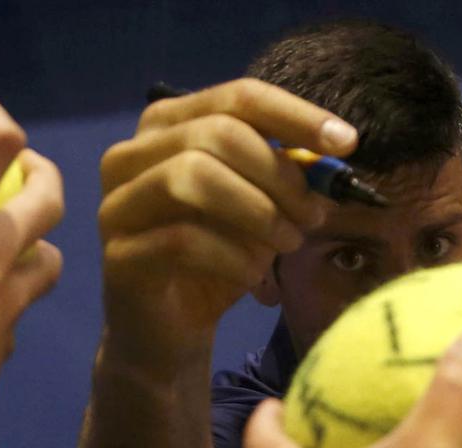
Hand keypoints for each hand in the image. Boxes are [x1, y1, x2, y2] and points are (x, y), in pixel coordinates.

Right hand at [0, 96, 62, 410]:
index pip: (0, 143)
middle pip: (49, 195)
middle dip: (40, 170)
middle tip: (17, 166)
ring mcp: (11, 295)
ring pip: (52, 255)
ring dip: (41, 240)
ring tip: (17, 237)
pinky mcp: (9, 336)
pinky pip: (23, 307)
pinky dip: (13, 297)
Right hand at [98, 79, 356, 363]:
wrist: (167, 335)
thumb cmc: (213, 263)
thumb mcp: (259, 209)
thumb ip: (284, 174)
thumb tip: (332, 150)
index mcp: (166, 127)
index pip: (236, 98)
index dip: (295, 116)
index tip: (346, 143)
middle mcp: (129, 155)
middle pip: (216, 132)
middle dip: (278, 173)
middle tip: (314, 214)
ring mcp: (116, 204)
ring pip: (191, 176)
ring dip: (257, 211)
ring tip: (288, 243)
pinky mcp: (117, 254)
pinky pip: (181, 240)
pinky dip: (232, 256)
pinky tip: (253, 277)